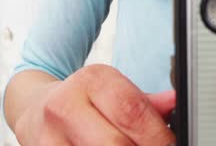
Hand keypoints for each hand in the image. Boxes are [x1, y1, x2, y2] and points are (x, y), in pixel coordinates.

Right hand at [14, 64, 175, 145]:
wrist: (36, 109)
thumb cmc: (85, 100)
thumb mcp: (115, 91)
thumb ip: (147, 102)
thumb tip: (176, 103)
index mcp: (93, 80)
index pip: (133, 111)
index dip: (158, 135)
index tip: (171, 143)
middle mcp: (66, 105)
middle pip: (117, 144)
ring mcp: (48, 135)